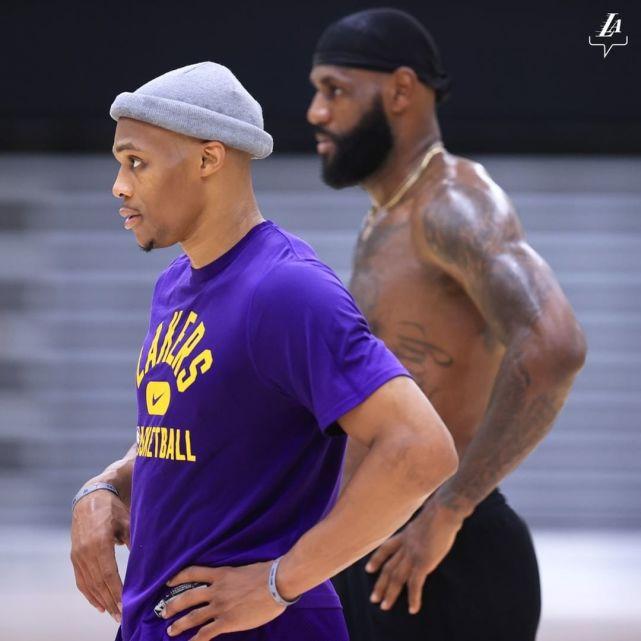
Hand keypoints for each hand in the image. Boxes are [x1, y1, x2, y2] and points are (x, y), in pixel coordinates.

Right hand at [70, 487, 129, 621]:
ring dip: (100, 600)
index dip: (116, 590)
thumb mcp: (127, 521)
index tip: (124, 604)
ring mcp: (78, 555)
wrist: (91, 498)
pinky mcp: (74, 557)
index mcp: (99, 542)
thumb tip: (145, 559)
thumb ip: (134, 540)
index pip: (108, 572)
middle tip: (121, 616)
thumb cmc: (113, 509)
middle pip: (98, 582)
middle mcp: (85, 552)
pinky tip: (98, 604)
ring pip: (89, 584)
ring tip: (112, 613)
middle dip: (110, 601)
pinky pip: (81, 580)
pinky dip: (89, 594)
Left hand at [163, 562, 285, 639]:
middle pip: (188, 597)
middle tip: (163, 611)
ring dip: (179, 624)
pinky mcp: (227, 622)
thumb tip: (232, 581)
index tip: (169, 582)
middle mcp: (216, 590)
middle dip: (173, 605)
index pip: (194, 573)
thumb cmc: (266, 573)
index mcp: (221, 574)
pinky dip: (195, 640)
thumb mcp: (244, 569)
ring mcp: (220, 606)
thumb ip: (233, 576)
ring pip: (193, 616)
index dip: (179, 577)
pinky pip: (206, 633)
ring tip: (170, 630)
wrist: (276, 583)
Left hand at [365, 498, 464, 613]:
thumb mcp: (426, 520)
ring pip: (397, 577)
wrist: (443, 511)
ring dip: (390, 593)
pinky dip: (413, 598)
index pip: (386, 548)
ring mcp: (412, 554)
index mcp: (406, 535)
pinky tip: (412, 609)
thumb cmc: (441, 511)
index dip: (376, 559)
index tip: (368, 569)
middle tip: (373, 598)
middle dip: (380, 583)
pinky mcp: (423, 562)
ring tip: (384, 607)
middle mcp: (405, 546)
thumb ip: (423, 530)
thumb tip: (428, 532)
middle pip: (389, 567)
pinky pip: (415, 584)